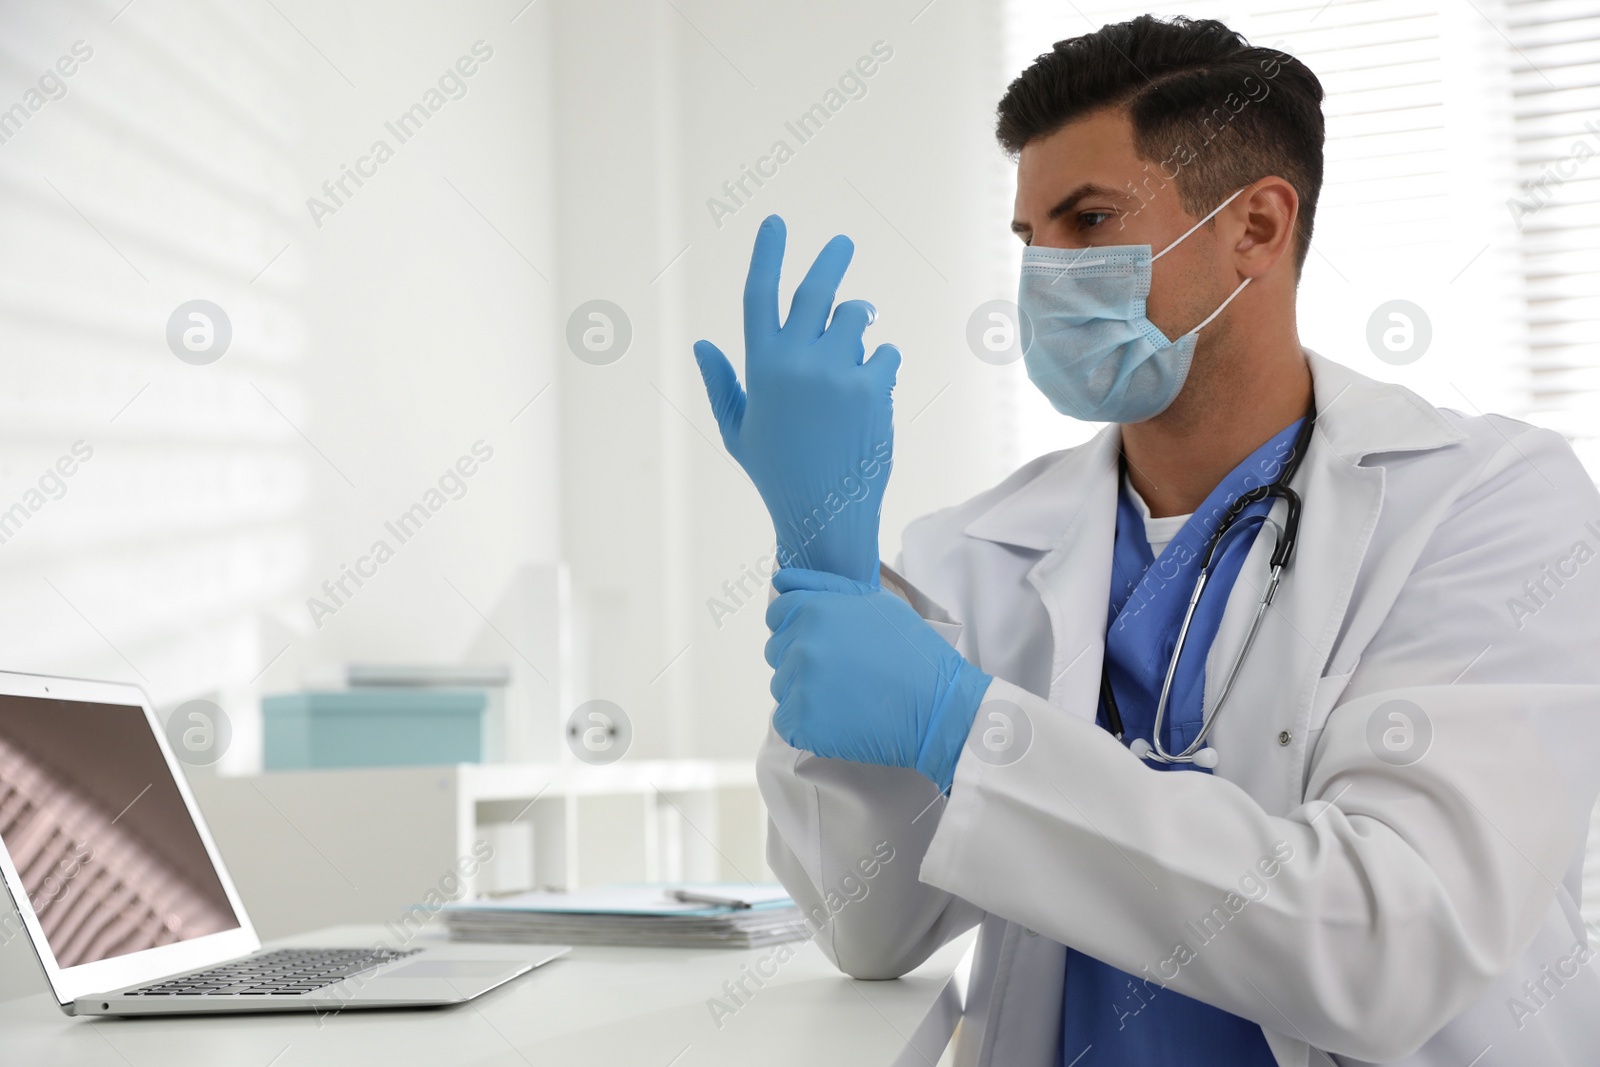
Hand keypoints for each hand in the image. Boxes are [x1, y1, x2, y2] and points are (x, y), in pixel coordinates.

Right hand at [694, 215, 900, 584]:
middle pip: (817, 291)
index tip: (774, 223)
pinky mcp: (871, 388)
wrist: (823, 514)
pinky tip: (870, 395)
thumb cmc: (777, 474)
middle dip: (831, 260)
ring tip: (855, 350)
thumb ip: (722, 383)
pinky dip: (881, 366)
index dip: (767, 254)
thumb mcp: (739, 431)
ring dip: (859, 325)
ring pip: (856, 319)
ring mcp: (836, 373)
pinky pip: (885, 354)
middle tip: (842, 243)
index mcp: (760, 367)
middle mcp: (796, 362)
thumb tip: (702, 344)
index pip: (761, 294)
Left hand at [764, 568, 991, 791]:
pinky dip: (807, 722)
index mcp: (813, 610)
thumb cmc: (910, 651)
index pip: (778, 614)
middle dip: (802, 657)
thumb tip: (782, 581)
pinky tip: (839, 717)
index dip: (798, 625)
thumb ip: (825, 587)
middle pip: (777, 650)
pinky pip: (787, 719)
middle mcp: (800, 644)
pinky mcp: (801, 722)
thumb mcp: (874, 601)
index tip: (825, 640)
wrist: (936, 707)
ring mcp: (798, 685)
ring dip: (804, 690)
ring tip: (845, 694)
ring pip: (782, 685)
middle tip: (842, 670)